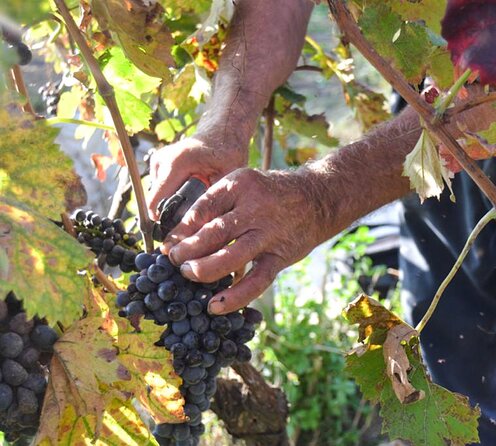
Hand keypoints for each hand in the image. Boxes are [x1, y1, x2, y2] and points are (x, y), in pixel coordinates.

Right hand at [147, 136, 246, 219]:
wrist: (222, 131)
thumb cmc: (229, 153)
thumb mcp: (227, 177)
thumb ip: (214, 198)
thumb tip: (206, 226)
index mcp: (177, 164)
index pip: (157, 202)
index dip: (163, 224)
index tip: (175, 240)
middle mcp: (162, 160)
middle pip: (156, 201)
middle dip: (169, 217)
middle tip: (188, 229)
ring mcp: (158, 160)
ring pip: (157, 196)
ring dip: (170, 206)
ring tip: (191, 213)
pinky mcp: (158, 162)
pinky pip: (161, 188)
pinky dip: (172, 196)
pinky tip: (189, 199)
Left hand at [161, 168, 331, 313]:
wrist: (317, 200)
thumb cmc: (270, 195)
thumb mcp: (243, 187)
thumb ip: (216, 206)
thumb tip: (182, 234)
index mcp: (239, 185)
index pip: (202, 209)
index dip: (180, 230)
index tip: (168, 245)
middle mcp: (254, 208)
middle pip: (213, 233)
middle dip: (188, 250)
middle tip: (174, 261)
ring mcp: (268, 234)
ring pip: (230, 257)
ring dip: (204, 270)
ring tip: (189, 275)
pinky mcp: (280, 256)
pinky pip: (256, 281)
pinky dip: (235, 296)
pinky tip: (215, 306)